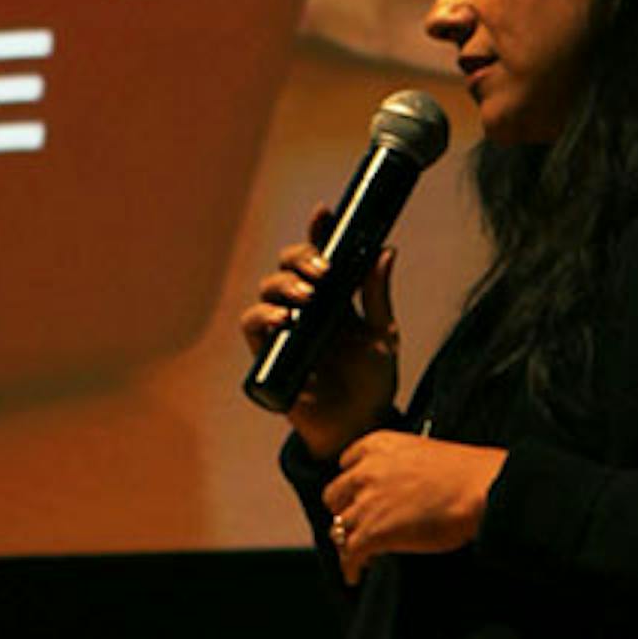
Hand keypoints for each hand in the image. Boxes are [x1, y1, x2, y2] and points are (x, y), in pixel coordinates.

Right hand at [240, 209, 401, 463]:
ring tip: (308, 298)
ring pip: (268, 287)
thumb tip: (384, 251)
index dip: (319, 231)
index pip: (322, 254)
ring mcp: (286, 328)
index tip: (324, 213)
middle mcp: (307, 307)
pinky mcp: (269, 353)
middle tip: (323, 271)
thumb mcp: (382, 336)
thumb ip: (376, 296)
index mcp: (335, 297)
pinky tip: (285, 318)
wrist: (359, 425)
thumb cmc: (372, 383)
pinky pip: (253, 324)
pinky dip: (264, 314)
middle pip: (289, 264)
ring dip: (285, 284)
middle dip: (302, 257)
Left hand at [322, 431, 507, 585]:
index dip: (352, 483)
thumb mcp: (424, 454)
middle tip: (357, 525)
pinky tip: (355, 574)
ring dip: (348, 541)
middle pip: (335, 495)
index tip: (357, 495)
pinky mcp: (372, 533)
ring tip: (357, 555)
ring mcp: (366, 503)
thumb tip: (399, 494)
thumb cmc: (467, 474)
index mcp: (379, 445)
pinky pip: (349, 554)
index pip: (347, 463)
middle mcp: (365, 471)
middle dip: (345, 510)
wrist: (480, 489)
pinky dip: (350, 566)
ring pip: (339, 527)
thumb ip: (400, 469)